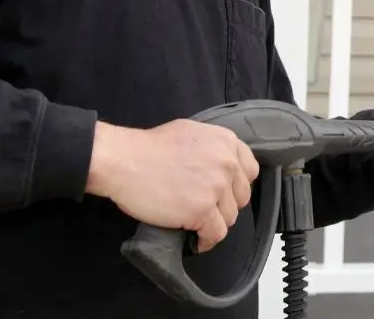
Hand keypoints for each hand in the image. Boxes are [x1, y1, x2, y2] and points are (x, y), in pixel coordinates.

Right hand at [85, 120, 260, 252]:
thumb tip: (220, 165)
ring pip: (229, 217)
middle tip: (207, 210)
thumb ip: (213, 148)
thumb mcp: (192, 133)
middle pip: (241, 196)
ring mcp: (216, 187)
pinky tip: (197, 241)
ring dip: (214, 223)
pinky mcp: (201, 210)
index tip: (224, 193)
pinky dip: (206, 240)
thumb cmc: (149, 147)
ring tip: (198, 224)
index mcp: (227, 143)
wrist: (124, 160)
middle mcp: (227, 163)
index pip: (249, 171)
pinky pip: (215, 233)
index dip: (236, 185)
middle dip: (225, 205)